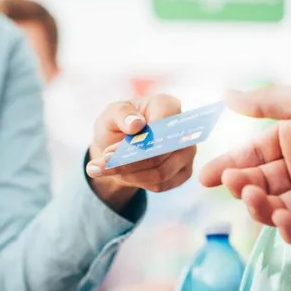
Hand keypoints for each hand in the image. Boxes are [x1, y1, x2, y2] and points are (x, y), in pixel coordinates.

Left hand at [86, 94, 195, 210]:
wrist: (120, 147)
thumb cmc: (119, 124)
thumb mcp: (111, 114)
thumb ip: (121, 114)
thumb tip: (136, 125)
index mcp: (167, 106)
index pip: (163, 124)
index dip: (140, 141)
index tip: (111, 151)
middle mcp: (183, 129)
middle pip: (161, 153)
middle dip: (129, 163)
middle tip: (103, 165)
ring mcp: (187, 152)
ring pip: (161, 172)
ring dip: (130, 175)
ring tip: (105, 170)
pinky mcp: (184, 171)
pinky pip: (162, 184)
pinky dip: (138, 183)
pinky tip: (122, 175)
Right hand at [200, 77, 290, 247]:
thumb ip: (264, 104)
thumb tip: (226, 96)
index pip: (253, 157)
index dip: (229, 166)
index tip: (204, 177)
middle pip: (264, 186)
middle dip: (244, 188)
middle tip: (233, 185)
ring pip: (282, 212)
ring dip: (264, 209)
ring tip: (256, 198)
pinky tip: (281, 220)